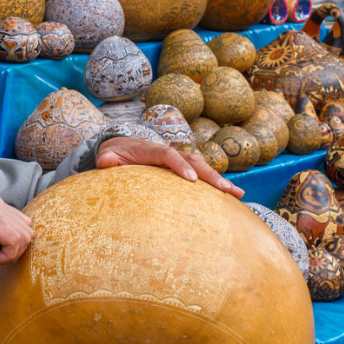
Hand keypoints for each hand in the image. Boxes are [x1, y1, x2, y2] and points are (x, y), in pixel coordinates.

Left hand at [96, 136, 244, 198]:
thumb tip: (105, 162)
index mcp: (151, 150)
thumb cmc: (114, 154)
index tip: (190, 180)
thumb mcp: (107, 155)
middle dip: (209, 174)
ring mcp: (177, 159)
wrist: (120, 145)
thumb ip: (106, 158)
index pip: (168, 155)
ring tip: (237, 194)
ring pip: (202, 166)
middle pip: (193, 159)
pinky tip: (232, 198)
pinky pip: (201, 174)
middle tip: (225, 190)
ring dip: (219, 180)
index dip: (179, 165)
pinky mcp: (182, 167)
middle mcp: (168, 152)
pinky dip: (216, 184)